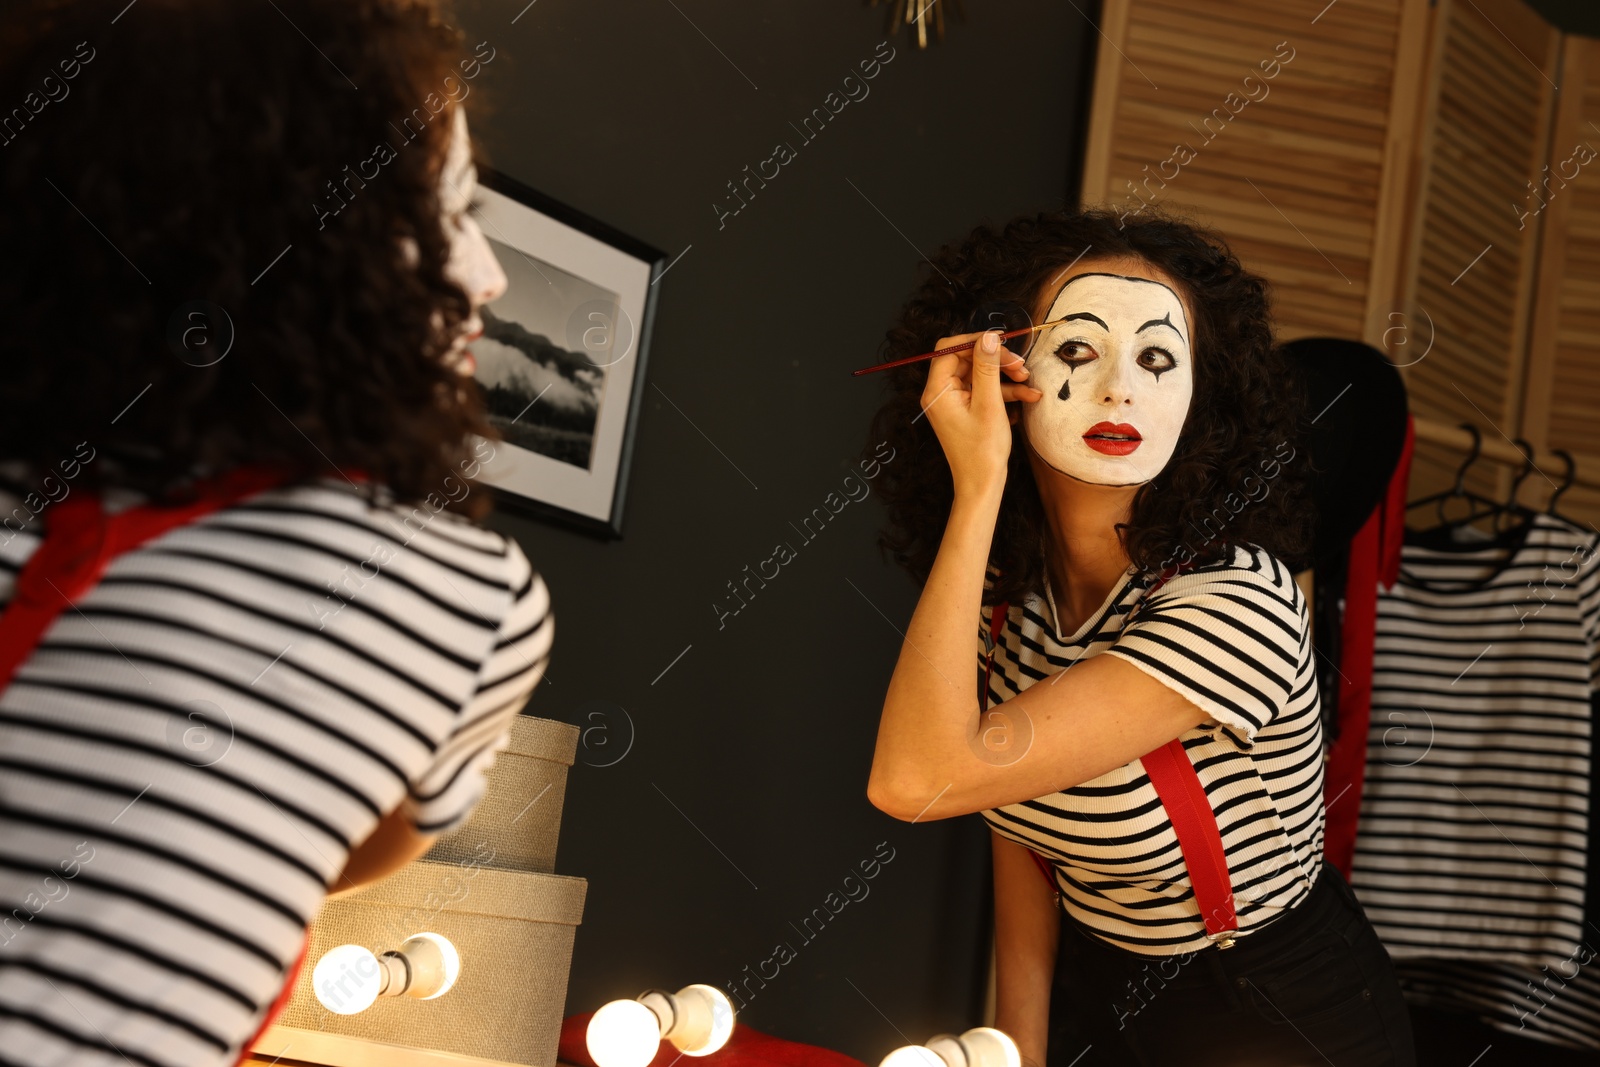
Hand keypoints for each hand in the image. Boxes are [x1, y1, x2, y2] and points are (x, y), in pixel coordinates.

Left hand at [921, 329, 1041, 497]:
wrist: (982, 485)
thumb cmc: (982, 451)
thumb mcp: (989, 404)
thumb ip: (987, 367)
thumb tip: (988, 336)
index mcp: (937, 390)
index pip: (949, 348)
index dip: (975, 340)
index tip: (1001, 340)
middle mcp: (941, 393)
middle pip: (967, 359)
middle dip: (996, 360)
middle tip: (1020, 364)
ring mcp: (954, 401)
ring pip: (980, 374)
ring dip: (1005, 375)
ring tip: (1028, 380)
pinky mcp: (966, 409)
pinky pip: (985, 390)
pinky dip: (1005, 391)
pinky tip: (1029, 395)